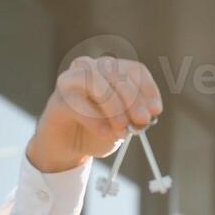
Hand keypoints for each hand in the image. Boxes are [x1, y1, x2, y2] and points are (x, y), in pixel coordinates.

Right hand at [26, 54, 163, 172]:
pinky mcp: (58, 99)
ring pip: (97, 84)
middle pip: (116, 73)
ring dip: (114, 108)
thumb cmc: (97, 130)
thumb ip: (133, 119)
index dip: (147, 89)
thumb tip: (144, 117)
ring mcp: (71, 81)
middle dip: (133, 99)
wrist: (68, 147)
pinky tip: (105, 133)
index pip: (134, 69)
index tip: (156, 110)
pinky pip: (79, 106)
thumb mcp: (122, 125)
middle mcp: (90, 68)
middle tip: (141, 121)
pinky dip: (95, 121)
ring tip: (121, 130)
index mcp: (109, 70)